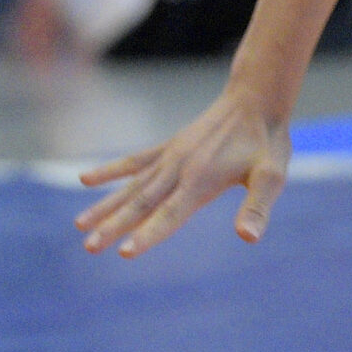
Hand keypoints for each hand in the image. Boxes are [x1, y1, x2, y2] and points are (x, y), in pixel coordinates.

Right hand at [75, 86, 292, 256]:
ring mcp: (170, 157)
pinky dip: (110, 171)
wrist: (256, 99)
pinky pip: (134, 161)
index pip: (169, 214)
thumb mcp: (272, 176)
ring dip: (105, 206)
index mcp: (201, 181)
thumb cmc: (268, 141)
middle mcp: (179, 169)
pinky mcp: (169, 147)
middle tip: (89, 248)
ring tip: (79, 225)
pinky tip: (85, 180)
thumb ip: (257, 206)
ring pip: (132, 186)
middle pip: (142, 203)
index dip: (148, 234)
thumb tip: (248, 237)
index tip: (123, 252)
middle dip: (114, 227)